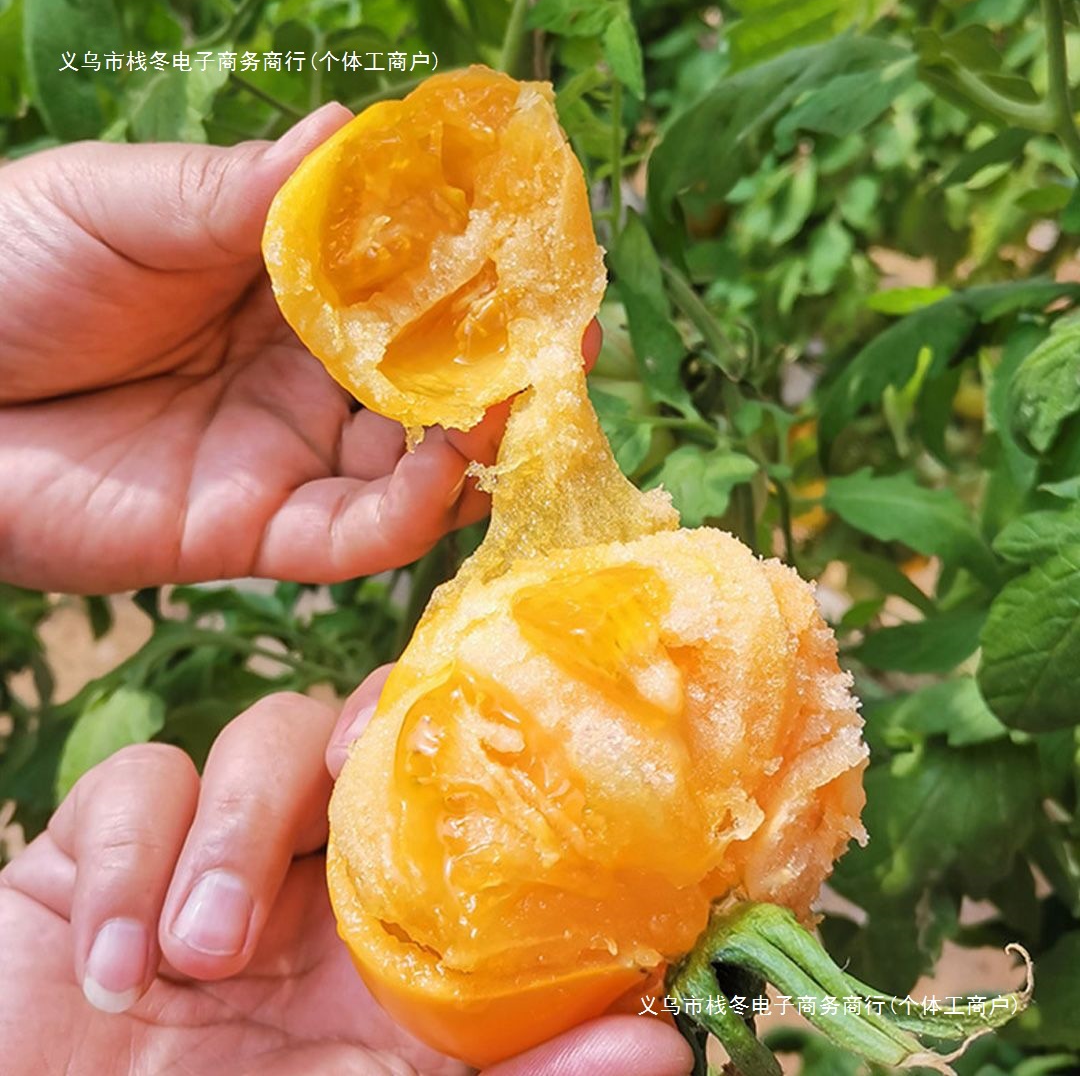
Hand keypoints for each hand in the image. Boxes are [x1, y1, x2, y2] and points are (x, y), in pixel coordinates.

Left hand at [0, 107, 601, 593]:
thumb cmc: (2, 269)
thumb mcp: (124, 204)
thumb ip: (244, 194)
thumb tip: (356, 130)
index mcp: (282, 289)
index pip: (406, 286)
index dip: (477, 273)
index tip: (543, 250)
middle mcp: (304, 378)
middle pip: (431, 384)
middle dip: (507, 370)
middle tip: (570, 344)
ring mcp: (289, 460)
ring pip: (415, 466)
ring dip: (479, 444)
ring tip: (522, 409)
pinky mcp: (258, 536)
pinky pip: (357, 538)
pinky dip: (411, 513)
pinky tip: (442, 473)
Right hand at [0, 692, 690, 1075]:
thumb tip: (658, 1042)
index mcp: (383, 915)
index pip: (450, 792)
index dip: (477, 745)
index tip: (498, 746)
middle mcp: (311, 863)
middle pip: (364, 731)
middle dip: (355, 745)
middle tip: (345, 782)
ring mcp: (213, 842)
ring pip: (261, 735)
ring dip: (235, 830)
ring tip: (202, 953)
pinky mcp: (106, 840)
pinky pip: (135, 781)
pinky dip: (127, 858)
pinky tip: (112, 967)